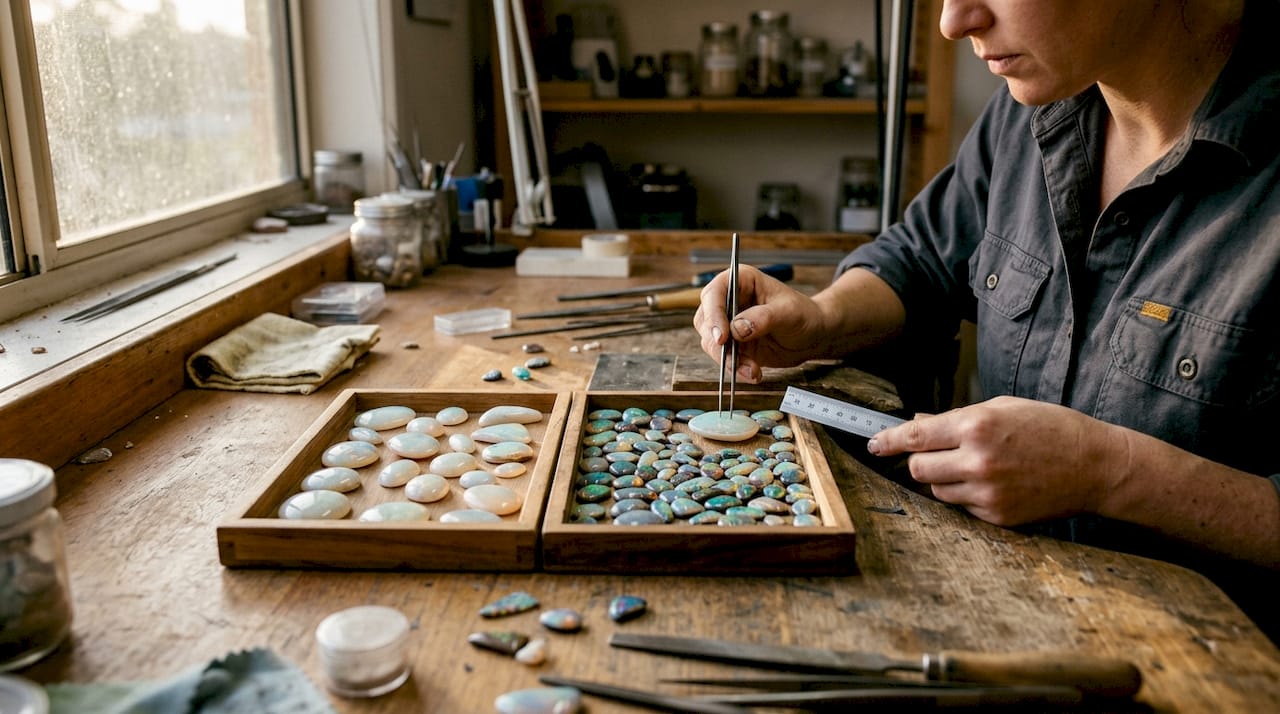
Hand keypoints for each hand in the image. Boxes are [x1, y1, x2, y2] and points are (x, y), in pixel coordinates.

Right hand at [693, 264, 828, 382]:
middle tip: (735, 360)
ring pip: (711, 343)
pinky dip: (736, 368)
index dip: (714, 314)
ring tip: (752, 370)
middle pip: (706, 320)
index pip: (714, 293)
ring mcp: (728, 323)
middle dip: (719, 344)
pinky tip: (753, 372)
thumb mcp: (788, 313)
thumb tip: (737, 328)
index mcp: (741, 281)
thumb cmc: (803, 314)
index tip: (722, 337)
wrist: (812, 336)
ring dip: (728, 360)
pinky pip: (723, 358)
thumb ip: (763, 318)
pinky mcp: (732, 343)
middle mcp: (729, 300)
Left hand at [867, 396, 1115, 525]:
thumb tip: (918, 423)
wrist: (1096, 466)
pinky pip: (963, 507)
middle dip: (920, 461)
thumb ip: (956, 418)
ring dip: (944, 480)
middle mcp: (978, 461)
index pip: (915, 436)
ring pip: (937, 491)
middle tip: (937, 454)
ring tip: (976, 466)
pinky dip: (968, 496)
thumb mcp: (1003, 408)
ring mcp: (988, 493)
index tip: (874, 443)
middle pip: (918, 469)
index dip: (888, 440)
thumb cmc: (1051, 428)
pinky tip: (996, 483)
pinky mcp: (998, 516)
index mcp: (977, 426)